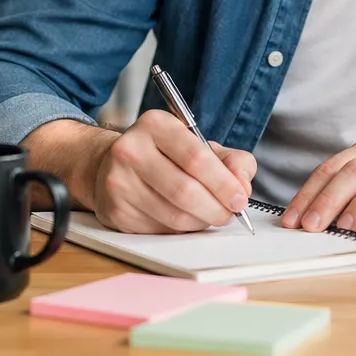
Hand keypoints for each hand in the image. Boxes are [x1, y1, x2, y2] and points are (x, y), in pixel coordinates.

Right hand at [90, 109, 256, 233]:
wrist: (111, 165)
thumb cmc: (165, 155)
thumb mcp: (199, 145)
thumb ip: (231, 160)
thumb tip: (243, 185)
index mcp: (155, 125)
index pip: (196, 158)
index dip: (224, 184)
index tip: (240, 199)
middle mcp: (131, 150)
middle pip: (185, 191)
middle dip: (216, 208)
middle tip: (230, 214)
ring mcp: (119, 182)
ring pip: (174, 216)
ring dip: (201, 222)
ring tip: (209, 215)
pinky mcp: (116, 211)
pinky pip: (160, 230)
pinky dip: (181, 229)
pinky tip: (184, 218)